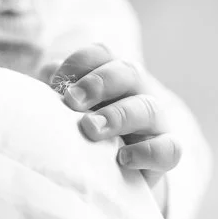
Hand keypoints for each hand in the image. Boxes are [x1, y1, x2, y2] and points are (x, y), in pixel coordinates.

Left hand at [43, 43, 181, 190]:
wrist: (129, 164)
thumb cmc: (93, 125)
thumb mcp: (77, 105)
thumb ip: (63, 88)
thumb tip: (49, 70)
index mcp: (114, 72)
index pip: (101, 54)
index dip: (77, 63)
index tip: (54, 84)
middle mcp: (139, 89)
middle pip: (127, 71)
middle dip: (98, 83)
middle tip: (72, 101)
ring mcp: (157, 119)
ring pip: (148, 107)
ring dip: (117, 116)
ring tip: (90, 128)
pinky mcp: (168, 150)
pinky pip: (169, 148)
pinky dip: (147, 152)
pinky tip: (123, 158)